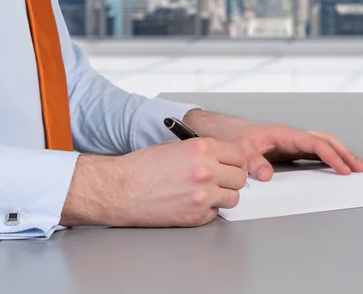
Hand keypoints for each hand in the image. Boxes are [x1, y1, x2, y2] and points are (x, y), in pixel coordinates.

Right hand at [62, 138, 247, 227]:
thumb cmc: (143, 167)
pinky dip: (209, 209)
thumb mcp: (177, 146)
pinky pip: (216, 212)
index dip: (236, 161)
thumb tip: (223, 157)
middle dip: (232, 178)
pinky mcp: (197, 215)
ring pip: (234, 197)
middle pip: (240, 177)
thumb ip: (203, 150)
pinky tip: (193, 202)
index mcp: (202, 149)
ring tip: (208, 192)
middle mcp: (206, 171)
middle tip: (221, 179)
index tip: (232, 165)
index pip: (240, 155)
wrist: (122, 190)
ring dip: (224, 195)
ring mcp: (203, 195)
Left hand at [183, 111, 362, 181]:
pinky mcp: (287, 148)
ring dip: (340, 154)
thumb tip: (268, 175)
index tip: (344, 169)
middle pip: (325, 141)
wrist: (220, 130)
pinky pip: (313, 151)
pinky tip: (335, 166)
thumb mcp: (239, 151)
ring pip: (322, 143)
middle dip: (344, 153)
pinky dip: (327, 157)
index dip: (331, 156)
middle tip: (361, 168)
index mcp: (283, 134)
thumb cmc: (230, 136)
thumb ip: (253, 163)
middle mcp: (290, 135)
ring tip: (355, 166)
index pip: (315, 144)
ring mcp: (290, 141)